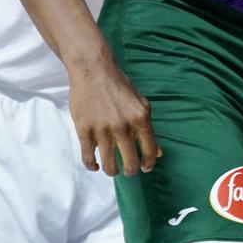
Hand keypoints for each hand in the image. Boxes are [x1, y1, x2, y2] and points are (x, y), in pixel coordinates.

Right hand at [68, 55, 159, 176]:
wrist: (93, 71)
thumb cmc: (120, 86)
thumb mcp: (142, 103)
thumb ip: (148, 128)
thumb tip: (158, 152)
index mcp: (141, 119)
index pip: (150, 150)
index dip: (149, 163)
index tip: (146, 168)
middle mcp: (123, 127)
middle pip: (130, 162)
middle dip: (131, 170)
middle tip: (129, 171)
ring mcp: (102, 130)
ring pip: (109, 164)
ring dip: (112, 171)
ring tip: (113, 170)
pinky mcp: (84, 130)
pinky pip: (88, 157)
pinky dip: (92, 165)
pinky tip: (95, 165)